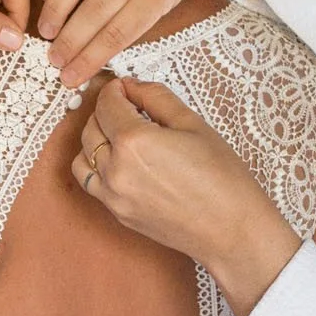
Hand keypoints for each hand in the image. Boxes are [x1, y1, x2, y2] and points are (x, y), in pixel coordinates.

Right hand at [35, 0, 241, 86]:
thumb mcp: (166, 5)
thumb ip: (130, 24)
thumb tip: (86, 56)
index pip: (118, 33)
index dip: (90, 58)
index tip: (70, 76)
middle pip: (97, 8)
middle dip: (71, 40)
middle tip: (53, 59)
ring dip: (56, 8)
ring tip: (46, 31)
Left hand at [71, 78, 300, 315]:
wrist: (231, 229)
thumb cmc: (222, 178)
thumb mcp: (193, 124)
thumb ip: (157, 98)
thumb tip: (133, 86)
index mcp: (134, 141)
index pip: (107, 104)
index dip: (114, 89)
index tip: (125, 87)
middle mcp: (116, 169)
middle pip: (91, 128)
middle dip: (105, 111)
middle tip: (127, 106)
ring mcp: (113, 196)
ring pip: (83, 157)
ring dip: (95, 140)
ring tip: (120, 135)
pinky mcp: (118, 214)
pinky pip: (92, 184)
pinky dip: (97, 167)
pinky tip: (120, 162)